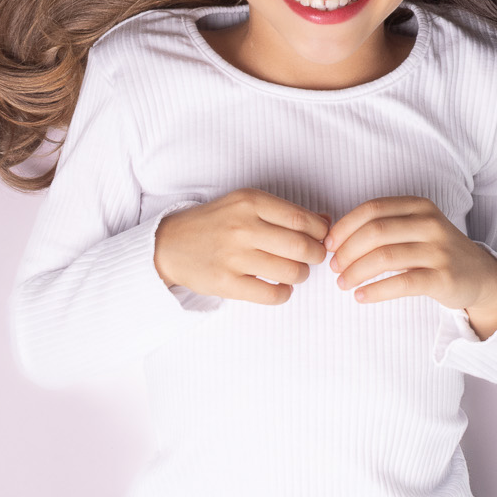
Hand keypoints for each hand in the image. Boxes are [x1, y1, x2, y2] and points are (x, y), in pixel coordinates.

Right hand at [154, 190, 328, 304]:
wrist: (170, 244)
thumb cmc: (215, 222)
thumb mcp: (245, 204)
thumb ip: (283, 212)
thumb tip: (325, 221)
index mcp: (250, 201)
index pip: (302, 219)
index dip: (321, 232)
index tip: (322, 238)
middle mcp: (242, 227)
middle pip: (301, 246)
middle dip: (316, 255)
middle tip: (314, 258)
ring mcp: (233, 256)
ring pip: (290, 271)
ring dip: (301, 275)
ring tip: (295, 272)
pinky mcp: (226, 283)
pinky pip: (271, 294)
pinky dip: (284, 294)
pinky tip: (280, 288)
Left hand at [326, 198, 496, 339]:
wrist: (480, 276)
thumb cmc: (437, 252)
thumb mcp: (416, 229)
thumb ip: (385, 227)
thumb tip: (336, 239)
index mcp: (419, 206)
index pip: (372, 209)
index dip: (345, 227)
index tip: (329, 245)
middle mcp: (430, 223)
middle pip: (375, 232)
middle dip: (347, 251)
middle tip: (334, 268)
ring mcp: (439, 250)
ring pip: (385, 257)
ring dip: (356, 272)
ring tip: (343, 284)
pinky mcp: (443, 278)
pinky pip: (402, 283)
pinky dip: (376, 290)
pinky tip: (361, 296)